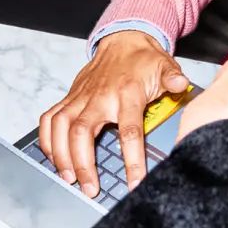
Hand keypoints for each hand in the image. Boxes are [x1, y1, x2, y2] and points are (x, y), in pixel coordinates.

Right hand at [38, 30, 188, 195]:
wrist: (124, 40)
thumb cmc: (144, 59)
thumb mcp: (165, 66)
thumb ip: (173, 78)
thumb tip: (181, 84)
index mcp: (127, 94)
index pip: (129, 131)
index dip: (132, 159)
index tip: (134, 183)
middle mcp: (100, 97)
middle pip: (83, 132)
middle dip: (83, 163)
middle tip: (90, 187)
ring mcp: (81, 97)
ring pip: (61, 126)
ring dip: (61, 155)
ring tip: (68, 178)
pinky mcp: (70, 97)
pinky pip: (49, 118)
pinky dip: (46, 139)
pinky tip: (53, 158)